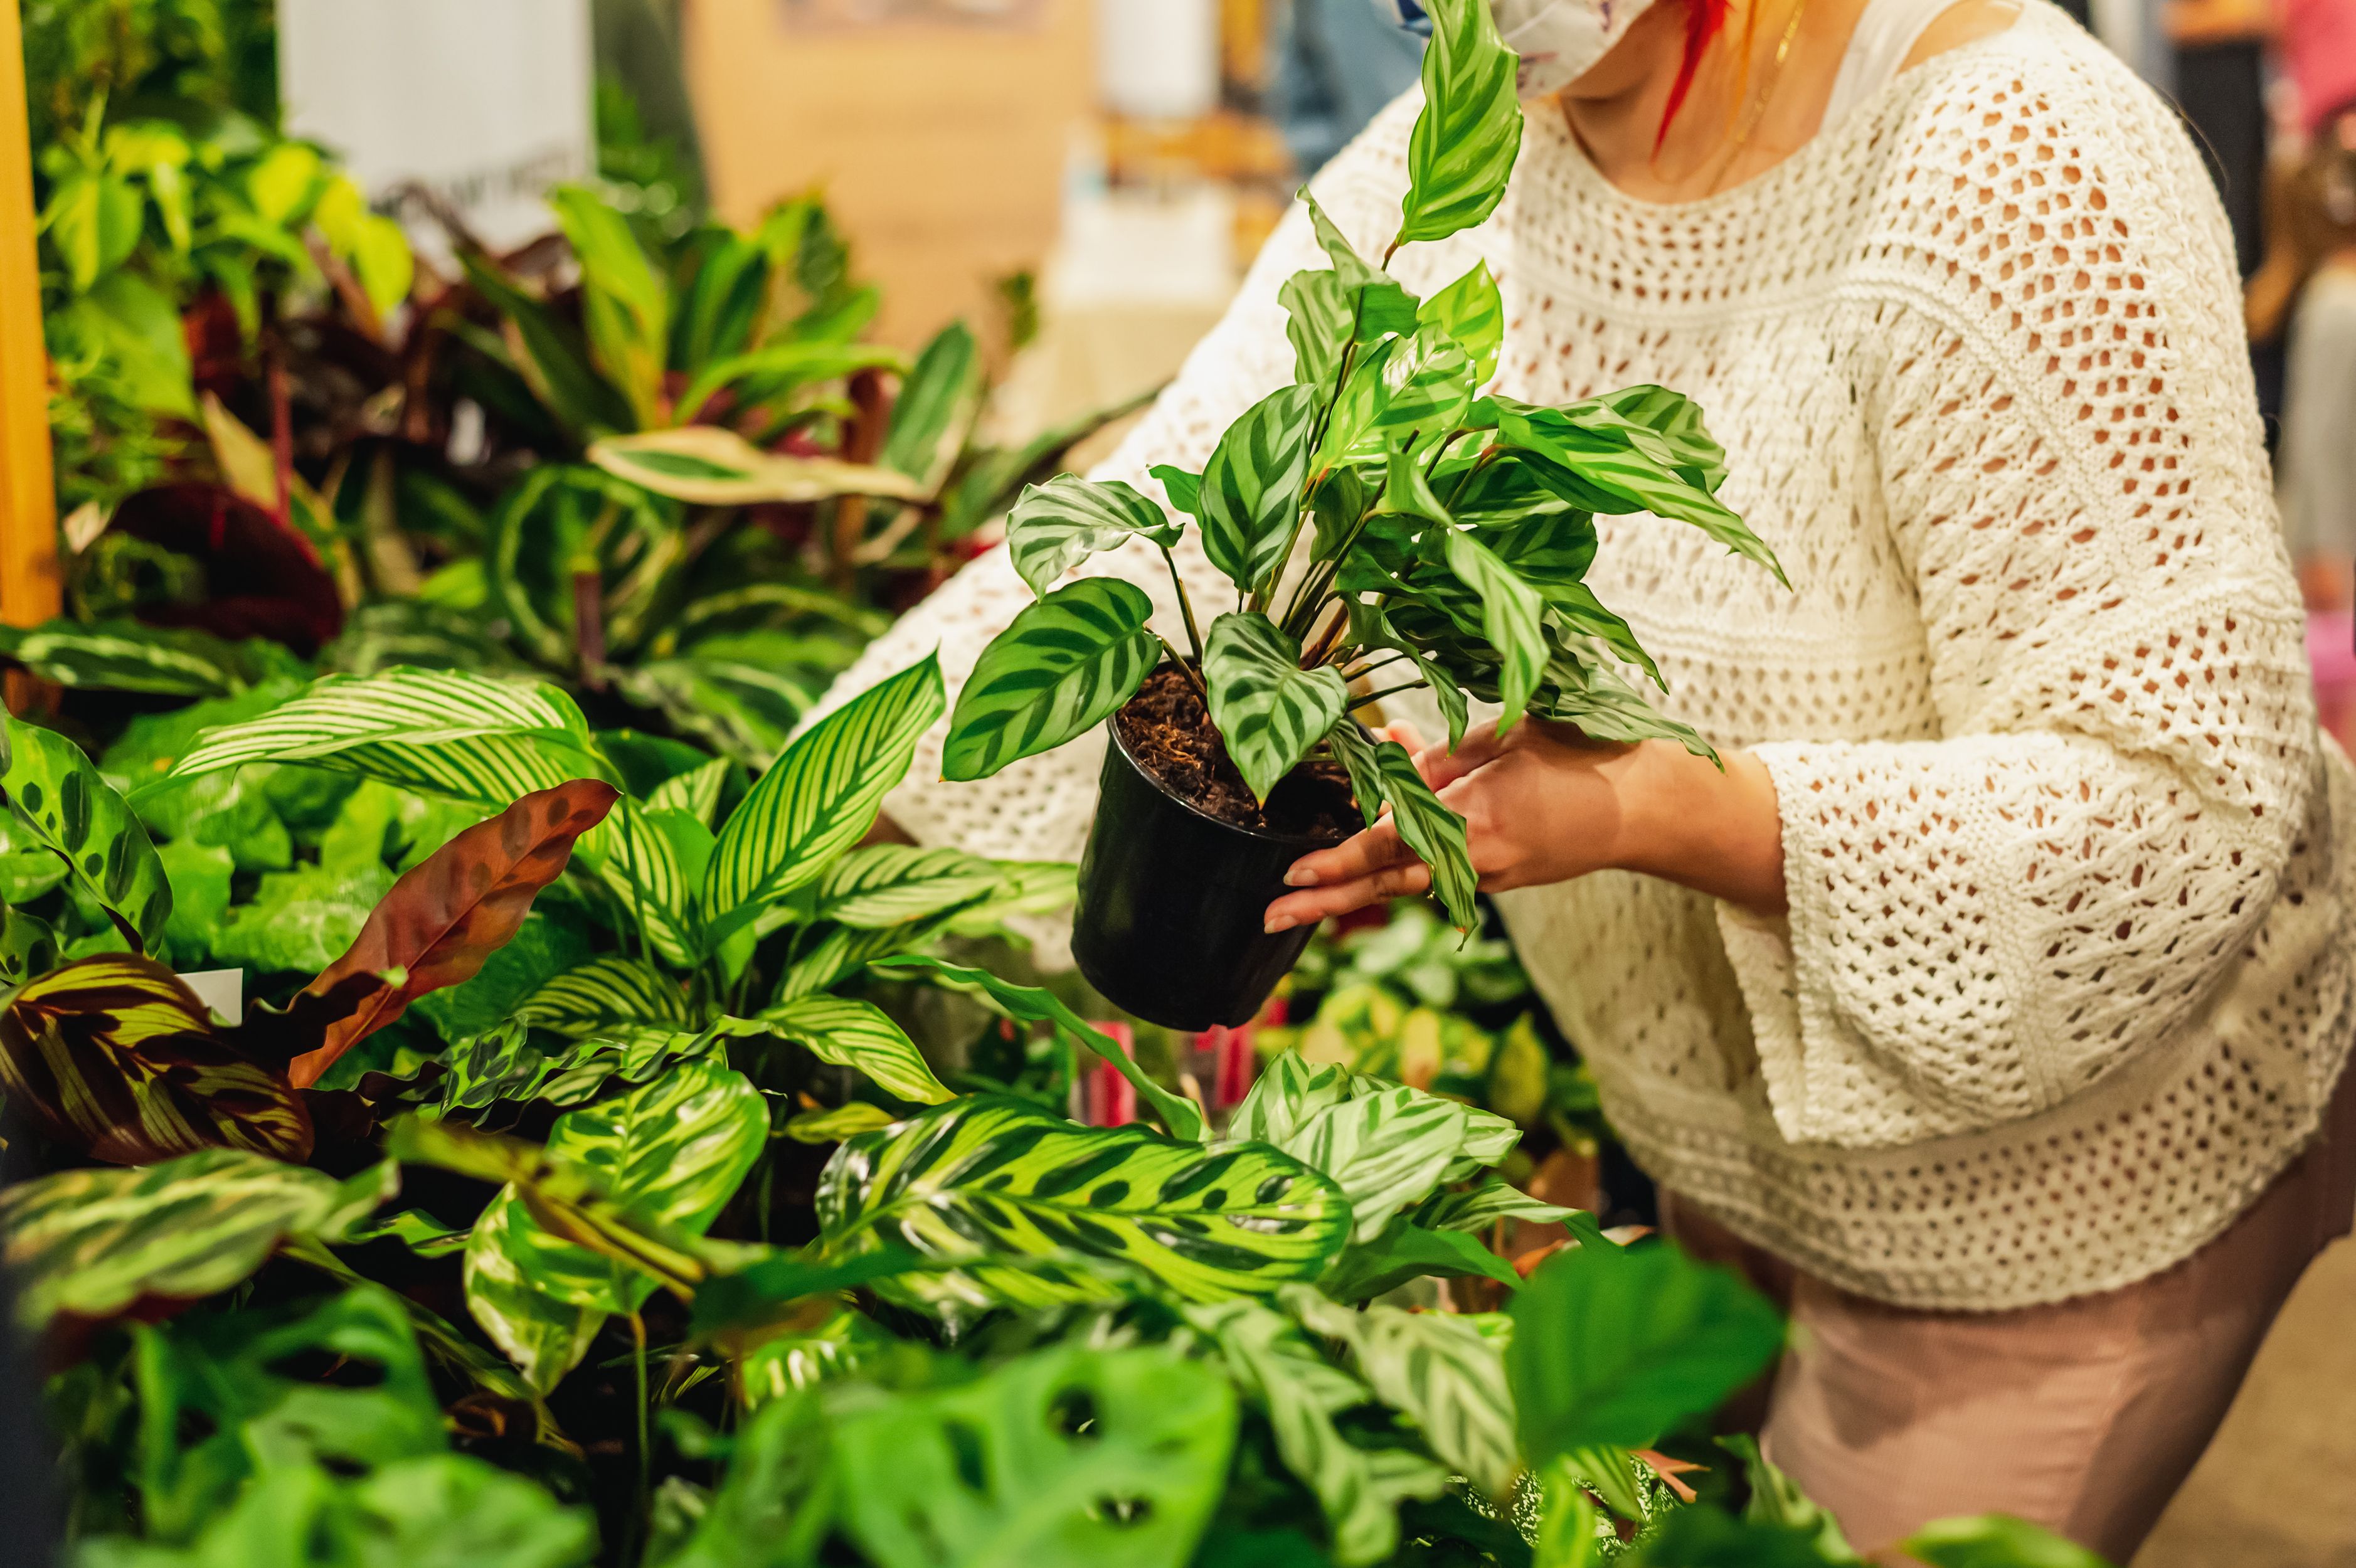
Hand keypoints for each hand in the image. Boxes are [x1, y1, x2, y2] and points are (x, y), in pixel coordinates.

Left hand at [1263, 719, 1785, 931]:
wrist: (1651, 806)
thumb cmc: (1584, 754)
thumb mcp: (1511, 737)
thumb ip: (1450, 754)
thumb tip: (1394, 752)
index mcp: (1478, 816)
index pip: (1392, 842)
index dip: (1339, 858)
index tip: (1292, 871)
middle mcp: (1478, 856)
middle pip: (1386, 880)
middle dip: (1326, 899)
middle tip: (1270, 914)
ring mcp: (1492, 874)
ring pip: (1408, 881)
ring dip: (1354, 889)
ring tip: (1299, 903)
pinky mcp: (1504, 878)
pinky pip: (1440, 871)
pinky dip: (1405, 861)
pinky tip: (1376, 847)